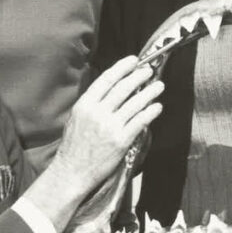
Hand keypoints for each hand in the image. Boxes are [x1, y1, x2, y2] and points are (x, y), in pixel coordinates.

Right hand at [29, 57, 161, 228]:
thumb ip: (93, 102)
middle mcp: (98, 113)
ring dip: (150, 92)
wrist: (72, 171)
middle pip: (124, 88)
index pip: (107, 79)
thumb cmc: (74, 144)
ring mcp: (110, 127)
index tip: (134, 60)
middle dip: (139, 76)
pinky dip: (151, 111)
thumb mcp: (77, 116)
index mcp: (85, 104)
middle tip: (149, 71)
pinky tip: (157, 107)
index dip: (122, 67)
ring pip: (136, 103)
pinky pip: (140, 121)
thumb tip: (114, 86)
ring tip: (159, 86)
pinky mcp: (121, 141)